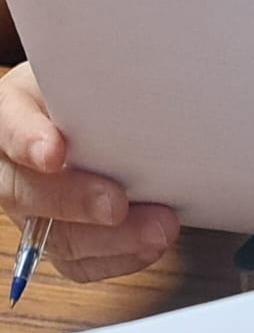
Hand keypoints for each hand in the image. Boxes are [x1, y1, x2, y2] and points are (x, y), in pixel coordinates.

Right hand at [0, 63, 178, 282]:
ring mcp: (29, 206)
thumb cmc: (88, 88)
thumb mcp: (84, 71)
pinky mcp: (53, 237)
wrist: (85, 110)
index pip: (8, 124)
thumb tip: (147, 83)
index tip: (54, 152)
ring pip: (54, 236)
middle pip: (23, 191)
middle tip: (117, 205)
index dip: (28, 140)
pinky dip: (118, 257)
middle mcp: (10, 164)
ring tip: (159, 230)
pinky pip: (77, 261)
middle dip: (73, 201)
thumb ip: (101, 81)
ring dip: (110, 240)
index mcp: (11, 111)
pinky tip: (149, 245)